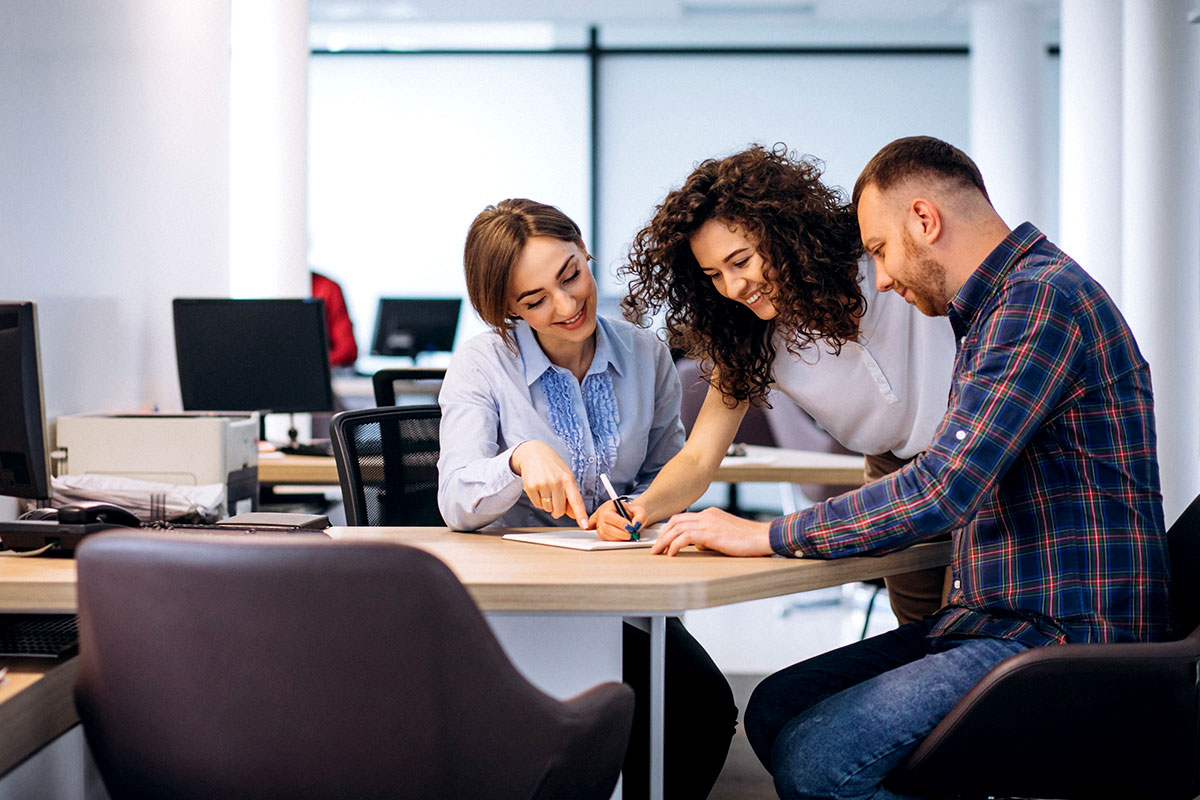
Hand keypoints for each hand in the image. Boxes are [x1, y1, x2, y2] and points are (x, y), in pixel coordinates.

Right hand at [510, 441, 587, 526]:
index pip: (576, 501)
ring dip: (547, 504)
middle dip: (557, 509)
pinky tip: (539, 489)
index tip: (584, 525)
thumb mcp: (566, 477)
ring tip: (546, 489)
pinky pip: (537, 505)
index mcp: (569, 479)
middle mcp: (557, 482)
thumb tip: (574, 515)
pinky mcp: (531, 486)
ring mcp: (543, 484)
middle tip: (555, 498)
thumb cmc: (553, 467)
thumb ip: (571, 496)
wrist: (534, 453)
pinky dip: (538, 501)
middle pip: (559, 510)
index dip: (580, 514)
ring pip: (548, 509)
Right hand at [589, 499, 647, 540]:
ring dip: (618, 538)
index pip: (608, 515)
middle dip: (620, 533)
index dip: (619, 523)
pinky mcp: (601, 531)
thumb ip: (641, 517)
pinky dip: (614, 540)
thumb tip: (636, 525)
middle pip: (605, 527)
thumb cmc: (634, 512)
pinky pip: (604, 538)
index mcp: (610, 505)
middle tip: (631, 534)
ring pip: (604, 534)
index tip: (630, 528)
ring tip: (629, 536)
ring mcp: (599, 523)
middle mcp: (602, 514)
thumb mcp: (640, 511)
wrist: (632, 515)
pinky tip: (622, 538)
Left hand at [649, 507, 773, 556]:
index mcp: (710, 514)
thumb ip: (709, 537)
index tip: (661, 540)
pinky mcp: (711, 533)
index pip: (682, 518)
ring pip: (677, 528)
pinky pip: (686, 537)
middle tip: (654, 548)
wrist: (763, 537)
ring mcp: (709, 523)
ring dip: (664, 541)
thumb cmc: (748, 539)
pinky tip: (671, 554)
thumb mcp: (724, 535)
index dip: (669, 529)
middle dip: (662, 535)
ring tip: (658, 552)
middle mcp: (707, 515)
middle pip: (675, 521)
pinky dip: (675, 545)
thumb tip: (698, 545)